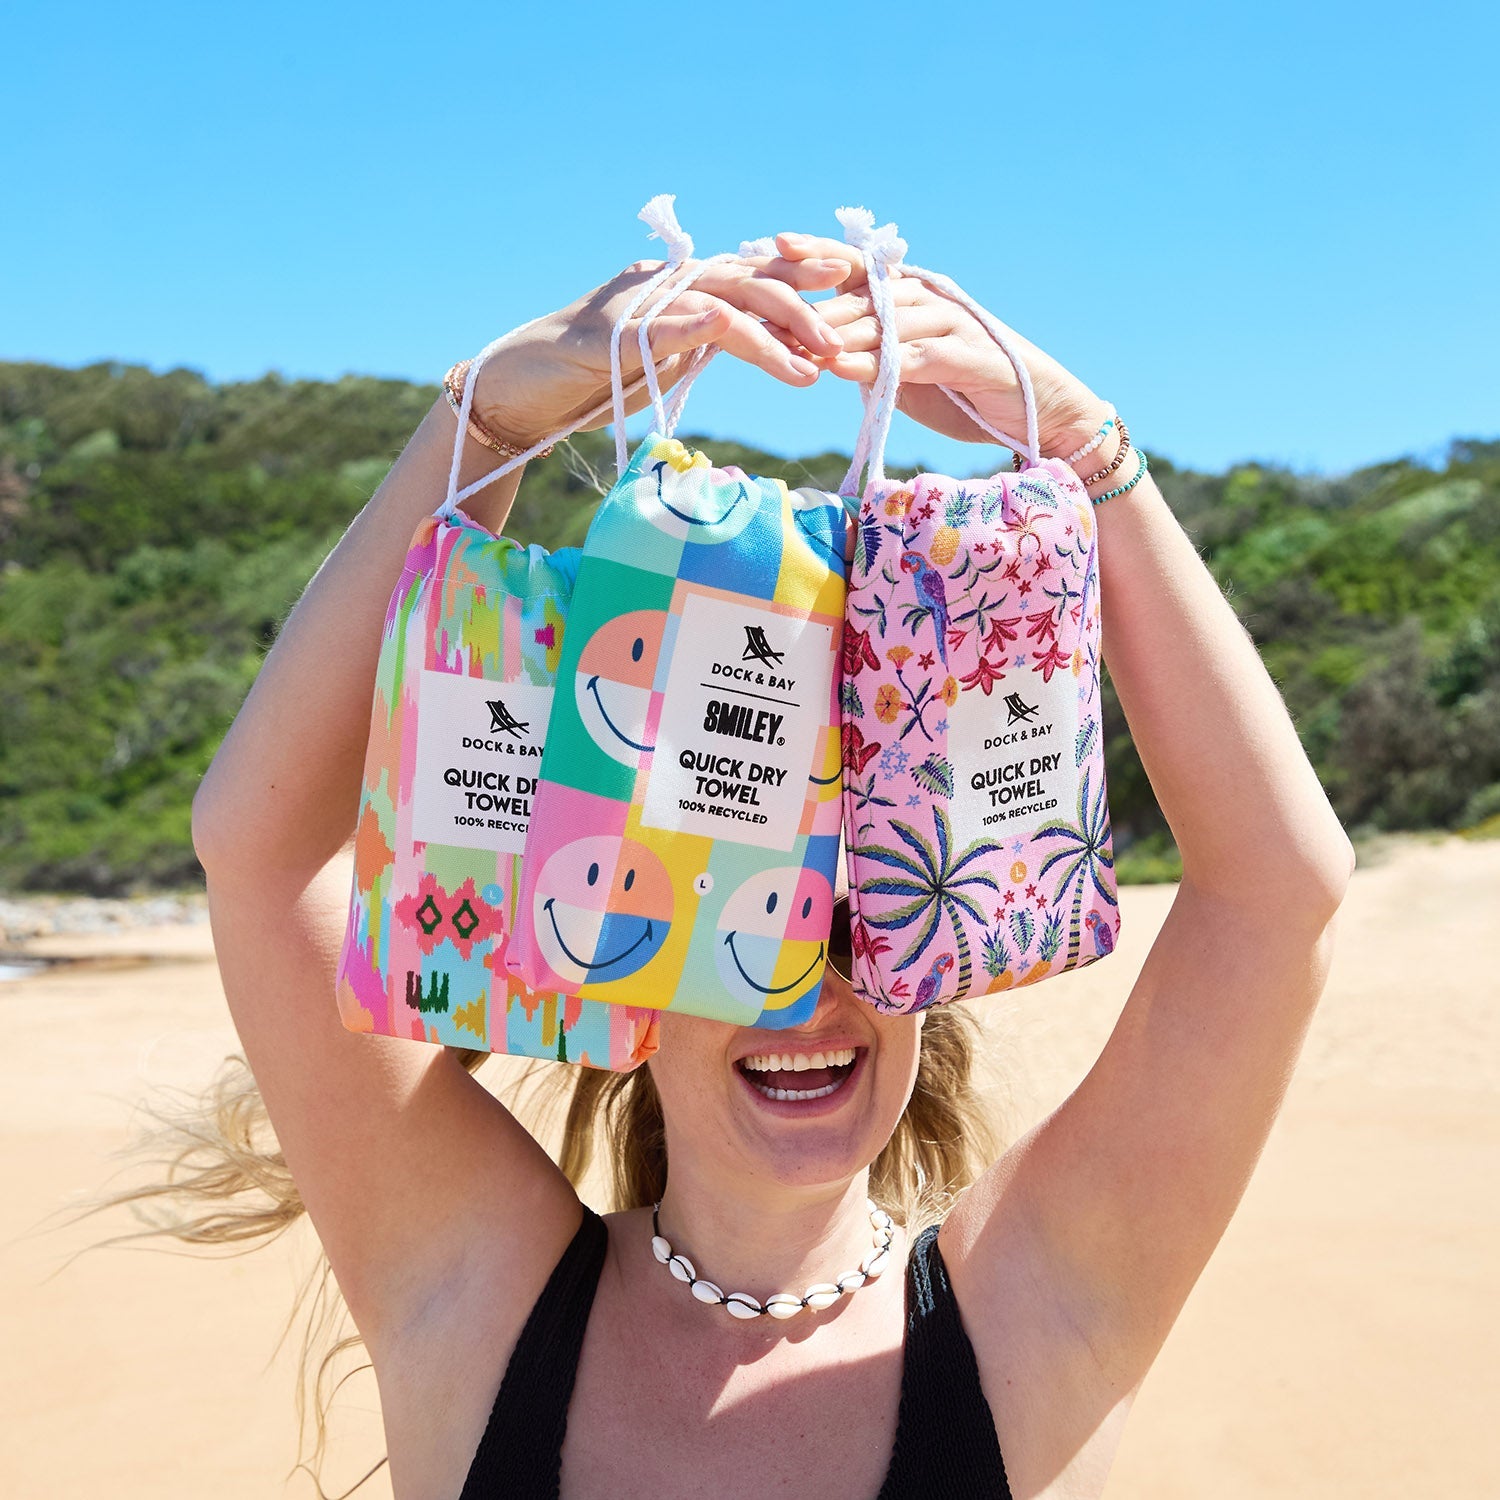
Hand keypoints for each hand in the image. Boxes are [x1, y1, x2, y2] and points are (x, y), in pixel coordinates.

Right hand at [466, 252, 852, 447]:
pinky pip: (667, 325)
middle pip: (751, 283)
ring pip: (721, 304)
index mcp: (686, 288)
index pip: (757, 278)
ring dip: (772, 334)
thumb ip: (704, 342)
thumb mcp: (665, 359)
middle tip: (849, 339)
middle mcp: (670, 284)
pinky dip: (703, 326)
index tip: (856, 293)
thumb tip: (754, 344)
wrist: (523, 387)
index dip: (805, 283)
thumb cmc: (592, 378)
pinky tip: (734, 330)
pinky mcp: (613, 333)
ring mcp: (642, 304)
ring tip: (813, 365)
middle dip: (805, 309)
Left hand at [770, 232, 1111, 460]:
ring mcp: (948, 323)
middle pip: (859, 294)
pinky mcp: (963, 355)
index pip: (857, 266)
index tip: (774, 244)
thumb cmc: (962, 388)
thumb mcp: (906, 370)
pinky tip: (840, 367)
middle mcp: (927, 298)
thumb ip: (870, 354)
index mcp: (911, 295)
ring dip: (835, 332)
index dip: (818, 253)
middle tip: (763, 311)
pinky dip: (873, 362)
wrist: (1033, 409)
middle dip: (809, 304)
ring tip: (791, 340)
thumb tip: (819, 352)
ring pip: (881, 322)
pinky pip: (909, 356)